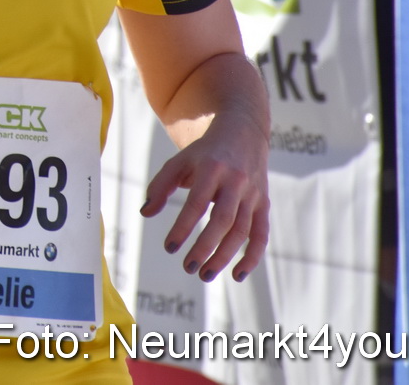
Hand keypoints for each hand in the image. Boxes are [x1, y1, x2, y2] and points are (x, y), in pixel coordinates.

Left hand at [141, 113, 268, 282]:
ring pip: (241, 231)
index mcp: (212, 169)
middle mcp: (235, 182)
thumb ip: (160, 185)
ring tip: (204, 274)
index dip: (183, 227)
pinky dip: (252, 257)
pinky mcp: (263, 204)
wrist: (243, 133)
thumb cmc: (204, 153)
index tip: (169, 248)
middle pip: (222, 220)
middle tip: (187, 267)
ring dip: (224, 256)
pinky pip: (261, 235)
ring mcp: (252, 194)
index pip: (196, 203)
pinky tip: (236, 275)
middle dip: (205, 247)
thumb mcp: (179, 161)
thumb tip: (145, 213)